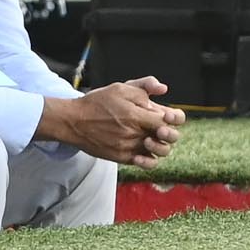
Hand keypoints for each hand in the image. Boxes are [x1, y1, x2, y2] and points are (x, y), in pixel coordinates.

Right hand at [46, 77, 182, 162]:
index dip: (175, 117)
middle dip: (170, 132)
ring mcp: (129, 148)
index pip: (170, 120)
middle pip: (168, 138)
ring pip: (160, 152)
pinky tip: (144, 149)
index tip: (170, 114)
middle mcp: (135, 134)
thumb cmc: (98, 102)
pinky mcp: (122, 158)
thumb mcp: (121, 87)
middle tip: (162, 126)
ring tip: (151, 137)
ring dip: (161, 144)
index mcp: (136, 115)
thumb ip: (144, 86)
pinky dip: (150, 158)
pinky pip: (146, 163)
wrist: (74, 121)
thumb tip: (163, 89)